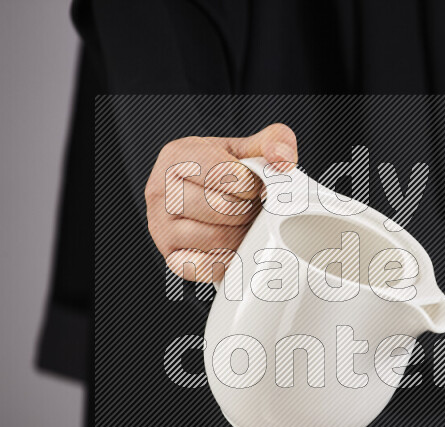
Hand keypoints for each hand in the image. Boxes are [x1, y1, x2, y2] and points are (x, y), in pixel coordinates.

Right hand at [145, 123, 297, 282]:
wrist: (199, 194)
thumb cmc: (220, 172)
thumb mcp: (245, 148)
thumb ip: (273, 142)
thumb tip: (283, 159)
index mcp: (177, 157)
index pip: (225, 175)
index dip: (250, 184)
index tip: (252, 185)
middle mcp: (161, 192)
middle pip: (223, 209)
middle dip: (247, 209)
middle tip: (249, 206)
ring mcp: (162, 227)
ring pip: (217, 239)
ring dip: (240, 234)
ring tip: (241, 222)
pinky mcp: (171, 257)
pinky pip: (206, 266)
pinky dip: (227, 259)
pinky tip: (231, 244)